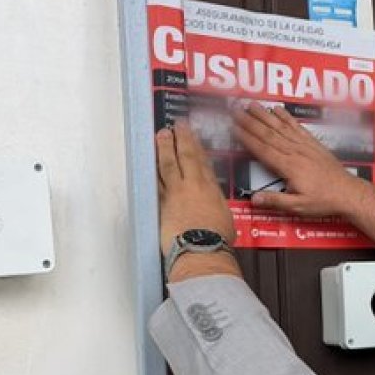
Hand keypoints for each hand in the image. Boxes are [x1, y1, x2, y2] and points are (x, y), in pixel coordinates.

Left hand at [156, 122, 235, 254]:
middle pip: (186, 157)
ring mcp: (175, 193)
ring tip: (161, 135)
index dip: (197, 146)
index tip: (192, 135)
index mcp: (211, 189)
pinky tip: (149, 162)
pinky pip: (156, 182)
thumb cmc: (217, 239)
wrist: (202, 249)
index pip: (203, 162)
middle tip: (176, 125)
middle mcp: (193, 186)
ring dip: (164, 148)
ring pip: (167, 165)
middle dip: (181, 139)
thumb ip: (217, 209)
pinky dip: (152, 170)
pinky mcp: (161, 204)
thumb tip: (215, 210)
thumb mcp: (226, 219)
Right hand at [231, 104, 366, 217]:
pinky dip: (286, 117)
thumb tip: (254, 199)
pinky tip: (277, 109)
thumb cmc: (323, 201)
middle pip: (268, 134)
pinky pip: (297, 127)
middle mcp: (295, 152)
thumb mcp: (298, 206)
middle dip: (250, 121)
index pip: (263, 149)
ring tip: (252, 104)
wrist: (347, 192)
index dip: (247, 138)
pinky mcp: (313, 144)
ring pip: (281, 127)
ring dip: (265, 115)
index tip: (234, 128)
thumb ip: (275, 201)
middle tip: (236, 110)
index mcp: (289, 167)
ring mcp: (304, 146)